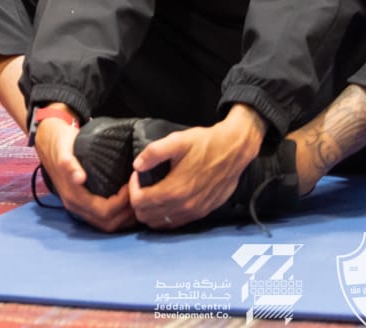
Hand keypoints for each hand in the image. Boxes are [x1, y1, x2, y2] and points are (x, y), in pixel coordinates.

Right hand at [35, 115, 136, 232]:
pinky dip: (118, 215)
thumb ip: (70, 164)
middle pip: (108, 223)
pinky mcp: (83, 203)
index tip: (132, 185)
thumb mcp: (64, 149)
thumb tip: (80, 178)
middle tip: (139, 195)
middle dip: (127, 213)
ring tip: (136, 199)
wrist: (48, 140)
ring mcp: (78, 206)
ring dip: (124, 216)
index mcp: (73, 196)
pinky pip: (103, 218)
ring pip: (107, 223)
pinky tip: (127, 202)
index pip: (105, 212)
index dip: (122, 203)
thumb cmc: (60, 142)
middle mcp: (76, 206)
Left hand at [129, 106, 262, 229]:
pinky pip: (176, 224)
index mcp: (174, 190)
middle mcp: (184, 206)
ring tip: (151, 192)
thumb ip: (153, 153)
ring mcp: (195, 212)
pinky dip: (165, 216)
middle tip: (142, 184)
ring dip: (150, 211)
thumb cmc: (205, 144)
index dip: (132, 189)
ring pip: (160, 224)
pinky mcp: (203, 212)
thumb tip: (137, 166)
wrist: (234, 150)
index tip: (137, 175)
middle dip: (138, 201)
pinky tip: (165, 201)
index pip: (139, 202)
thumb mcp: (177, 141)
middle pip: (147, 216)